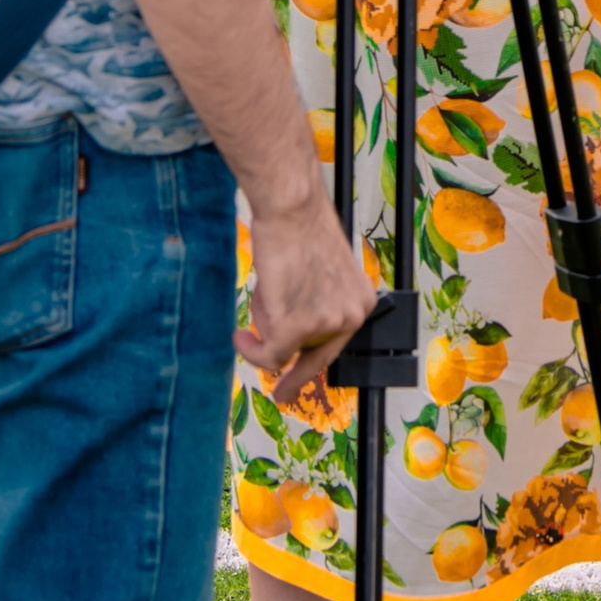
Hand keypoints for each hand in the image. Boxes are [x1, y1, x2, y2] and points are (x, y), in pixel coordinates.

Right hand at [236, 185, 371, 414]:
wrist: (290, 209)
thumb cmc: (298, 229)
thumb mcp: (318, 273)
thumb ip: (313, 304)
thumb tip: (289, 337)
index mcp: (359, 302)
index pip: (336, 345)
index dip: (313, 367)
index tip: (297, 382)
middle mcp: (350, 315)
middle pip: (310, 353)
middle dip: (291, 370)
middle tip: (280, 392)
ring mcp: (324, 323)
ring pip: (282, 351)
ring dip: (262, 331)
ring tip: (261, 296)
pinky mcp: (296, 326)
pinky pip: (269, 355)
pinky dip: (250, 350)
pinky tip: (240, 337)